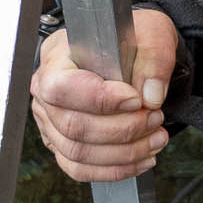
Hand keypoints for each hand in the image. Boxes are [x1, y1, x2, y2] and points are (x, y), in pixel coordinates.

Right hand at [31, 13, 177, 181]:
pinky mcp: (62, 144)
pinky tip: (142, 158)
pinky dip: (114, 169)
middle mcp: (46, 90)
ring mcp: (50, 120)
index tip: (136, 100)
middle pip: (73, 125)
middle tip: (154, 118)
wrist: (132, 56)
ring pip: (78, 152)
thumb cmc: (132, 41)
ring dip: (124, 152)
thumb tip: (150, 96)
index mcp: (57, 56)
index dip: (100, 100)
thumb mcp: (151, 34)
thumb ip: (153, 59)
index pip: (62, 87)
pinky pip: (80, 168)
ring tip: (156, 138)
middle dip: (122, 129)